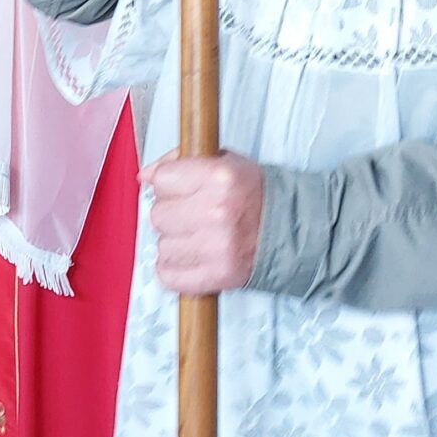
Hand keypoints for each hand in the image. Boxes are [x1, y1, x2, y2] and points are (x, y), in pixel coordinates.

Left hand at [146, 151, 263, 293]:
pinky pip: (168, 275)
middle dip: (171, 214)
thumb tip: (145, 175)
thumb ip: (179, 161)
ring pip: (162, 246)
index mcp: (220, 178)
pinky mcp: (217, 275)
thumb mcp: (223, 161)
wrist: (290, 228)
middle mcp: (218, 212)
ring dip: (175, 243)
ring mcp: (218, 247)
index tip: (181, 189)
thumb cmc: (252, 194)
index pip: (161, 180)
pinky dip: (175, 269)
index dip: (169, 184)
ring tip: (198, 236)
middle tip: (192, 214)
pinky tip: (194, 256)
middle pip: (158, 214)